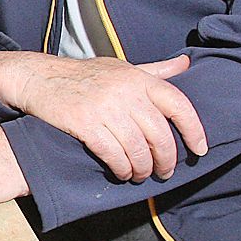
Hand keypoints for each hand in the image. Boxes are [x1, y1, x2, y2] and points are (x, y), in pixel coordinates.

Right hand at [0, 51, 207, 182]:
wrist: (41, 78)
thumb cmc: (86, 75)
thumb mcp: (122, 68)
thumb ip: (155, 71)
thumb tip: (186, 65)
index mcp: (138, 78)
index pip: (178, 104)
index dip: (194, 130)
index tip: (200, 150)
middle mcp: (125, 91)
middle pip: (159, 134)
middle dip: (166, 159)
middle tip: (165, 172)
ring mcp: (104, 108)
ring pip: (137, 148)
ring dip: (143, 168)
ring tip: (142, 175)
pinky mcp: (84, 123)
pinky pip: (113, 154)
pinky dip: (122, 168)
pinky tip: (123, 173)